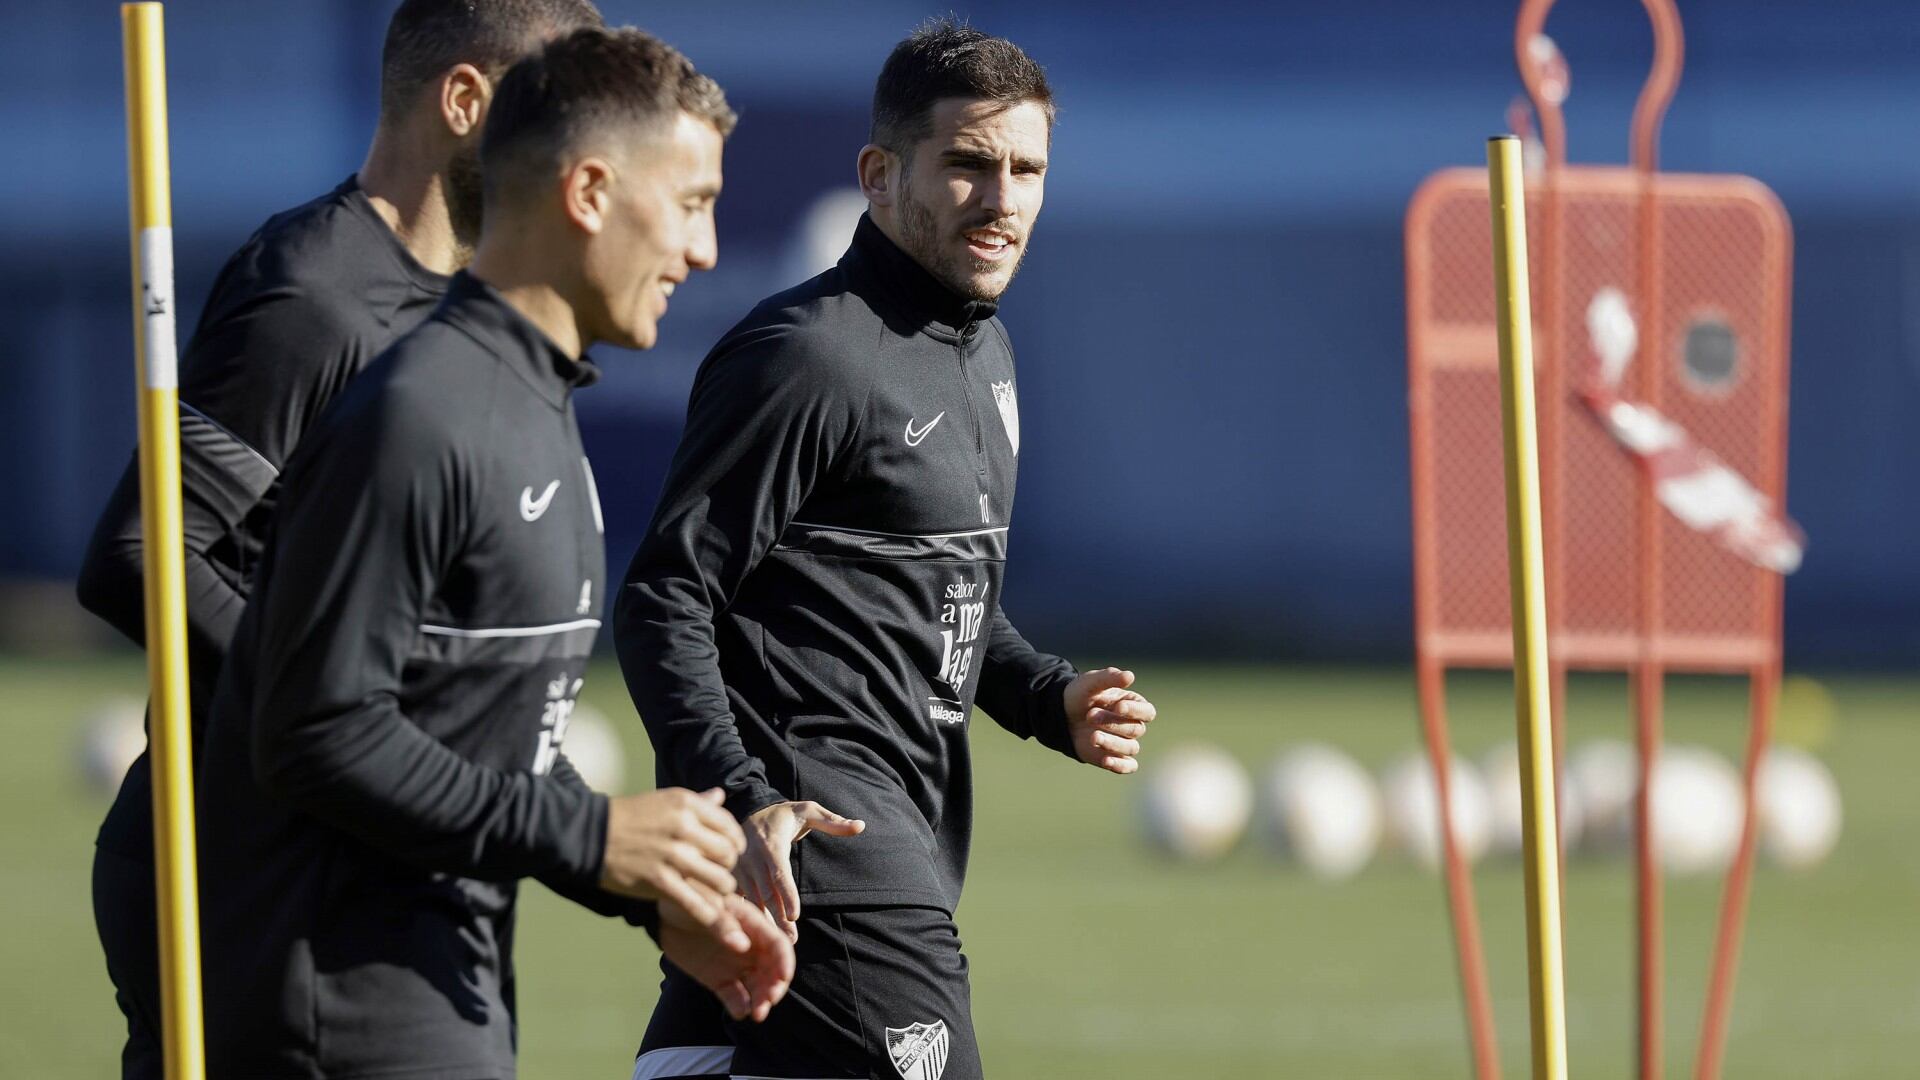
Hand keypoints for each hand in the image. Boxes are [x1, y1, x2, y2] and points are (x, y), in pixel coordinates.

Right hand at [600, 788, 745, 929]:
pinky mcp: (659, 881)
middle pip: (728, 855)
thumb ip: (696, 802)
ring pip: (720, 881)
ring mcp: (673, 856)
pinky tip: (714, 917)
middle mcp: (684, 828)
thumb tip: (720, 796)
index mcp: (687, 805)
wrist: (591, 835)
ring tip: (714, 891)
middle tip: (718, 872)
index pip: (730, 827)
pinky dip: (710, 915)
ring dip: (722, 891)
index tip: (731, 852)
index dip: (736, 844)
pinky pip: (696, 903)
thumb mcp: (664, 801)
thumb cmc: (629, 817)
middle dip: (728, 867)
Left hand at [660, 893, 795, 1021]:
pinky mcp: (719, 980)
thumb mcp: (706, 904)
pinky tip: (740, 1013)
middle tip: (768, 1002)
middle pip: (772, 970)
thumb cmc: (689, 897)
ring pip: (757, 987)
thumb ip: (723, 923)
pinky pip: (734, 997)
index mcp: (753, 924)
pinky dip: (740, 1007)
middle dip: (775, 987)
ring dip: (761, 1001)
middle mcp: (750, 947)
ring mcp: (735, 965)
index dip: (784, 961)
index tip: (783, 978)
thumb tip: (743, 946)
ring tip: (756, 1014)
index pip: (778, 944)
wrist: (662, 913)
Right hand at [740, 801, 864, 941]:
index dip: (787, 895)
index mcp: (771, 844)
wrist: (750, 808)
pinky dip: (747, 915)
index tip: (795, 916)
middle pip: (766, 892)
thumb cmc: (785, 815)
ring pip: (751, 899)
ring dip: (764, 920)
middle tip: (791, 940)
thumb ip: (833, 822)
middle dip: (778, 917)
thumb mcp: (809, 811)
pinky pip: (738, 898)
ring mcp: (738, 867)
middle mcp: (751, 857)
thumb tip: (861, 826)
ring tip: (778, 941)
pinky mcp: (732, 874)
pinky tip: (757, 932)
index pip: (779, 873)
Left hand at [1065, 667, 1154, 773]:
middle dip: (1112, 723)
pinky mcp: (1113, 757)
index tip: (1118, 707)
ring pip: (1131, 747)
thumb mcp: (1091, 682)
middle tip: (1090, 715)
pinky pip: (1128, 766)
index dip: (1135, 711)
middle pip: (1135, 729)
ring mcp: (1123, 742)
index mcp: (1132, 705)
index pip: (1147, 711)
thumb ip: (1109, 678)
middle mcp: (1131, 724)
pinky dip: (1120, 765)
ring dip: (1112, 743)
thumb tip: (1130, 676)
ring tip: (1092, 737)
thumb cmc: (1080, 695)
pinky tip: (1106, 761)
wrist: (1060, 714)